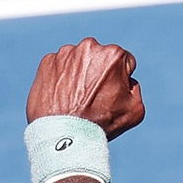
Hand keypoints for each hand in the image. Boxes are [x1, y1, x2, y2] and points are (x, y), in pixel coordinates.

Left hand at [26, 37, 144, 138]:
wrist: (65, 136)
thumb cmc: (101, 124)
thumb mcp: (134, 109)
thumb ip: (134, 88)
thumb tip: (125, 80)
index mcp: (114, 54)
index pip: (123, 61)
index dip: (119, 79)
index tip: (110, 94)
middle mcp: (89, 47)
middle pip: (99, 57)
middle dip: (98, 72)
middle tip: (92, 97)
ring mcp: (66, 53)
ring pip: (77, 61)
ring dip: (78, 74)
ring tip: (75, 99)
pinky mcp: (47, 62)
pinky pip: (58, 67)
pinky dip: (60, 78)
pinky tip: (62, 97)